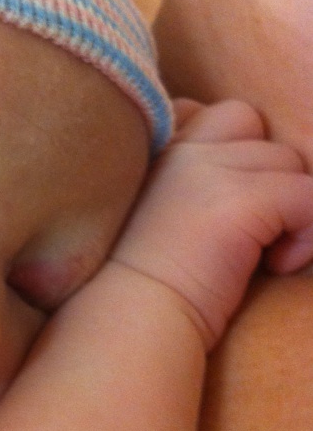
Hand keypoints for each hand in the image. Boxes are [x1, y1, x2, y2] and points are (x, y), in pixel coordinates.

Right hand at [112, 99, 312, 348]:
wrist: (135, 317)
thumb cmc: (146, 281)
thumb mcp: (159, 210)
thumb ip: (190, 177)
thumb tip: (251, 180)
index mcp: (156, 146)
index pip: (211, 113)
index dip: (231, 150)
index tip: (223, 200)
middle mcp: (180, 147)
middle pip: (252, 126)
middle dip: (263, 172)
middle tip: (250, 224)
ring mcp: (210, 168)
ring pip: (287, 161)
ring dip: (288, 207)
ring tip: (262, 253)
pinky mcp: (241, 200)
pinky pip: (309, 196)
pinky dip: (307, 233)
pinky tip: (276, 265)